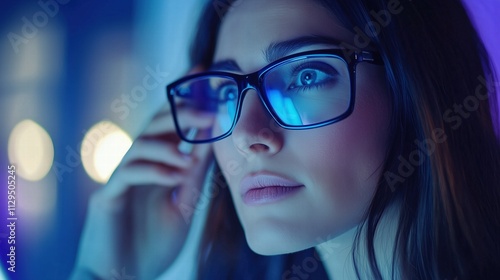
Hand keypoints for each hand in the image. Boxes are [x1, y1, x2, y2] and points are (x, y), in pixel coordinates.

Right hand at [71, 102, 212, 279]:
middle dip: (180, 113)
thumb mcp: (184, 204)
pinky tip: (176, 178)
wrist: (124, 278)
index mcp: (156, 165)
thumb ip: (194, 174)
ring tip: (188, 160)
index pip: (170, 125)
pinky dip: (155, 172)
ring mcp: (120, 180)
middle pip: (154, 125)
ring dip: (167, 147)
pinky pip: (129, 174)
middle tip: (207, 112)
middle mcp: (136, 166)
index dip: (184, 97)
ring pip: (140, 145)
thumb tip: (211, 141)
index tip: (202, 73)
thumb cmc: (154, 244)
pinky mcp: (108, 198)